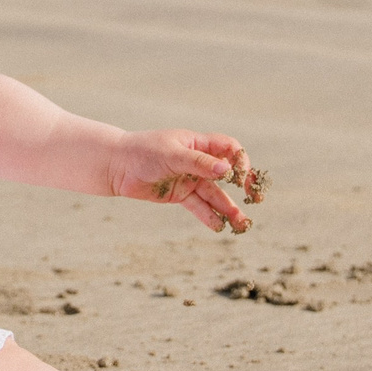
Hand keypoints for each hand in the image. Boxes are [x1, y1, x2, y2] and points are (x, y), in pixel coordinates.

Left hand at [108, 129, 261, 233]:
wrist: (117, 166)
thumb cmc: (144, 152)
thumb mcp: (173, 154)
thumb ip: (199, 163)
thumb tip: (227, 169)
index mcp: (198, 143)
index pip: (228, 148)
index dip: (239, 160)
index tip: (241, 175)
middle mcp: (197, 161)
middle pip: (226, 173)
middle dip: (241, 186)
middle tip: (254, 198)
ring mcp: (189, 178)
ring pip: (214, 194)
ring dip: (228, 208)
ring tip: (241, 224)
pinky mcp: (179, 195)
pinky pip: (198, 206)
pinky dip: (209, 216)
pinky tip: (220, 227)